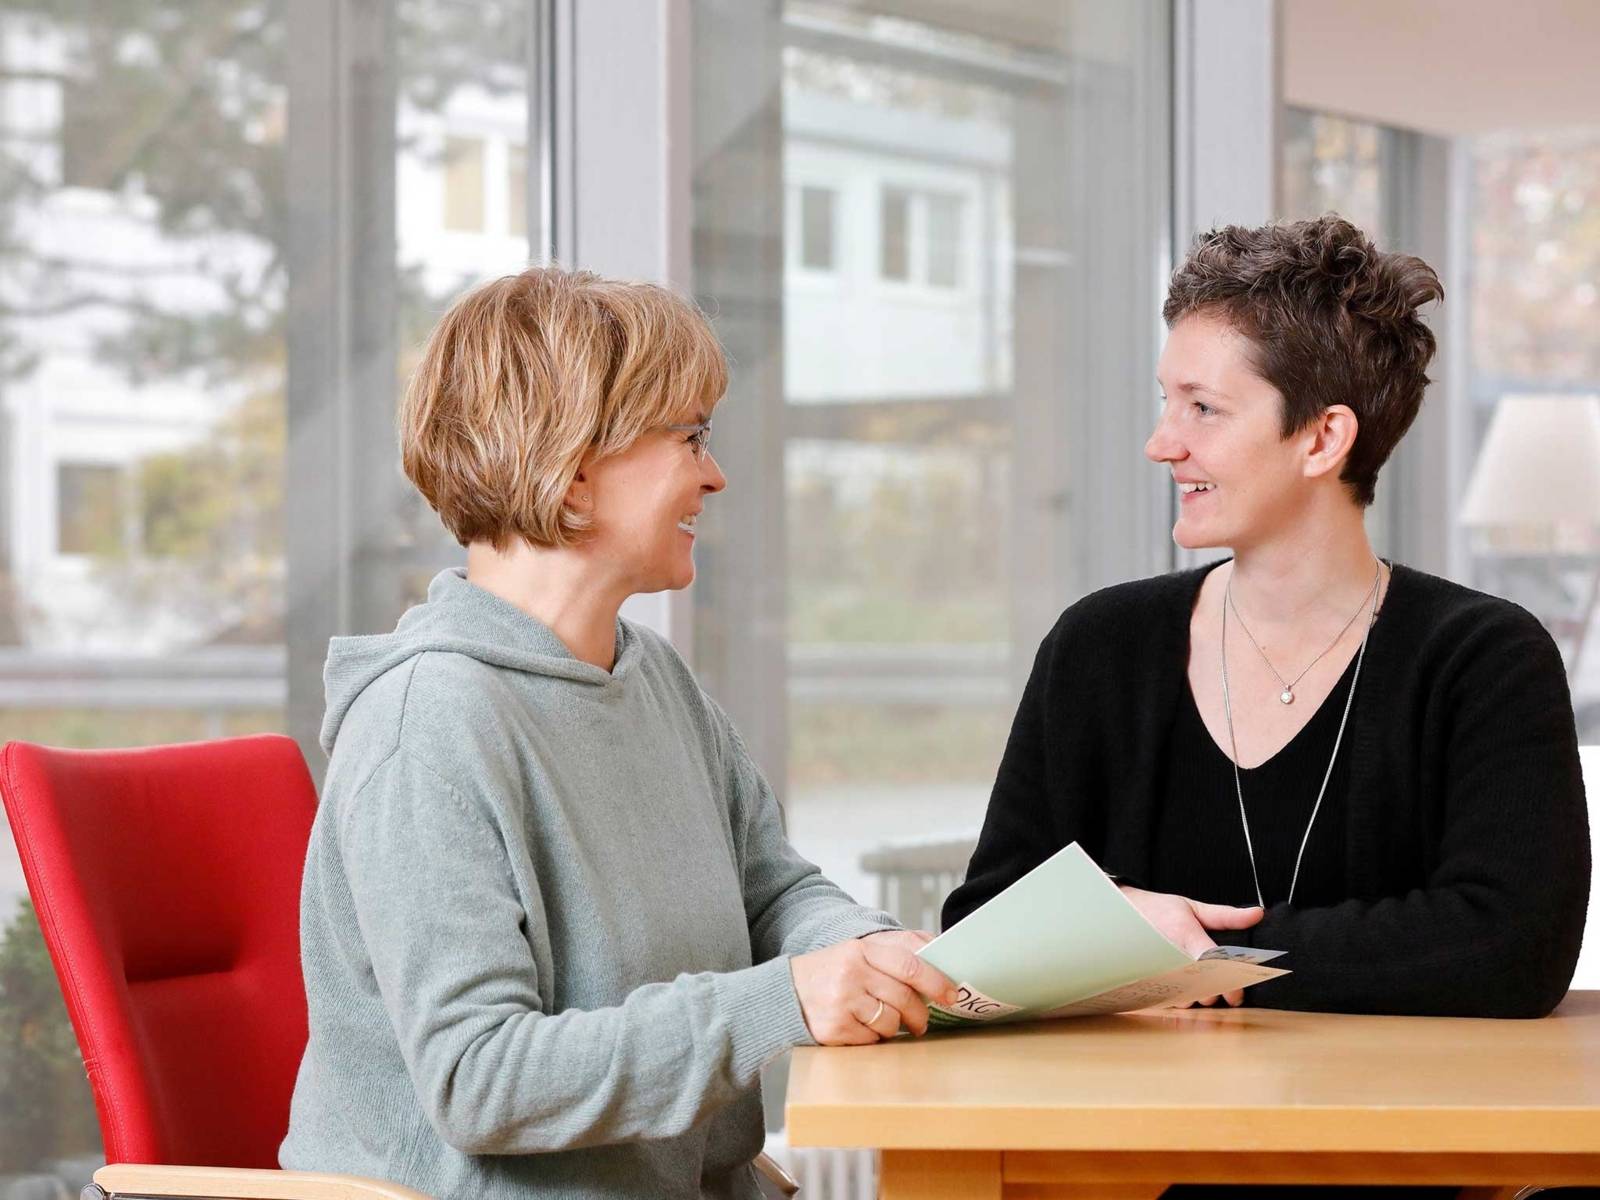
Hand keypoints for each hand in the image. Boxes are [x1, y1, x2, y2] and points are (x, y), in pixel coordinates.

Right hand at [790, 932, 957, 1043]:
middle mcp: (851, 973)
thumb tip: (937, 953)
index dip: (936, 980)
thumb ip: (894, 952)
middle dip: (920, 1014)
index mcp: (861, 949)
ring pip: (891, 1022)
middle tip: (922, 1022)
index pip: (910, 964)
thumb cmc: (830, 972)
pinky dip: (873, 1037)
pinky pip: (872, 1039)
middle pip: (905, 998)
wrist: (785, 993)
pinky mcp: (834, 1029)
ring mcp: (842, 1002)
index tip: (951, 993)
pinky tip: (860, 1027)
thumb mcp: (857, 952)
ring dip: (894, 1027)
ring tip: (882, 1021)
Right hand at [1117, 885, 1262, 1007]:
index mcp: (1185, 934)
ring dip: (1196, 998)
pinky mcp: (1146, 980)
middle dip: (1214, 993)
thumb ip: (1226, 915)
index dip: (1229, 982)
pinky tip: (1183, 990)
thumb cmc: (1158, 909)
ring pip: (1184, 999)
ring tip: (1199, 988)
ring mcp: (1156, 971)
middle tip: (1219, 988)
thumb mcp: (1192, 907)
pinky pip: (1167, 999)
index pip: (1213, 963)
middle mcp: (1171, 956)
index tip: (1237, 995)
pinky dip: (1179, 998)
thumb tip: (1258, 914)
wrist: (1120, 910)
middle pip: (1201, 989)